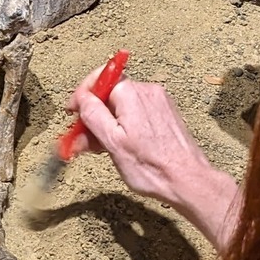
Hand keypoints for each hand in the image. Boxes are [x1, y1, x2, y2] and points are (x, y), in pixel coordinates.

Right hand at [71, 70, 241, 249]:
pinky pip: (136, 114)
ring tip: (100, 148)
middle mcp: (147, 91)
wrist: (186, 180)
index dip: (81, 96)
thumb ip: (92, 114)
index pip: (98, 79)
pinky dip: (124, 127)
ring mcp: (158, 102)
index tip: (73, 113)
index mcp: (131, 93)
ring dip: (107, 124)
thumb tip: (82, 97)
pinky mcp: (165, 114)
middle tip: (82, 140)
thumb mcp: (111, 142)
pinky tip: (121, 146)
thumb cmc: (151, 167)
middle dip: (93, 116)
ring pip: (122, 107)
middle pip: (109, 95)